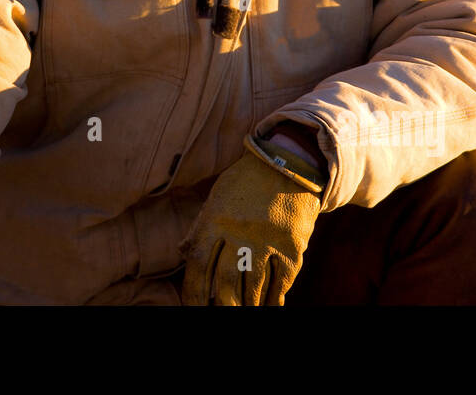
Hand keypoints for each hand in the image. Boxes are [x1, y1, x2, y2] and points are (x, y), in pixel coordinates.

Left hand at [179, 135, 322, 305]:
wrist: (289, 164)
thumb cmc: (246, 183)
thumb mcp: (218, 197)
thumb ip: (201, 226)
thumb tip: (182, 251)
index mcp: (216, 218)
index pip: (199, 263)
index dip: (194, 292)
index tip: (194, 307)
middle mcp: (240, 231)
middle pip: (227, 281)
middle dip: (224, 304)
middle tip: (223, 311)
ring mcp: (268, 240)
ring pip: (255, 286)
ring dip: (249, 304)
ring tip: (245, 311)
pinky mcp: (293, 246)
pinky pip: (282, 282)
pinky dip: (275, 298)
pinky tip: (269, 305)